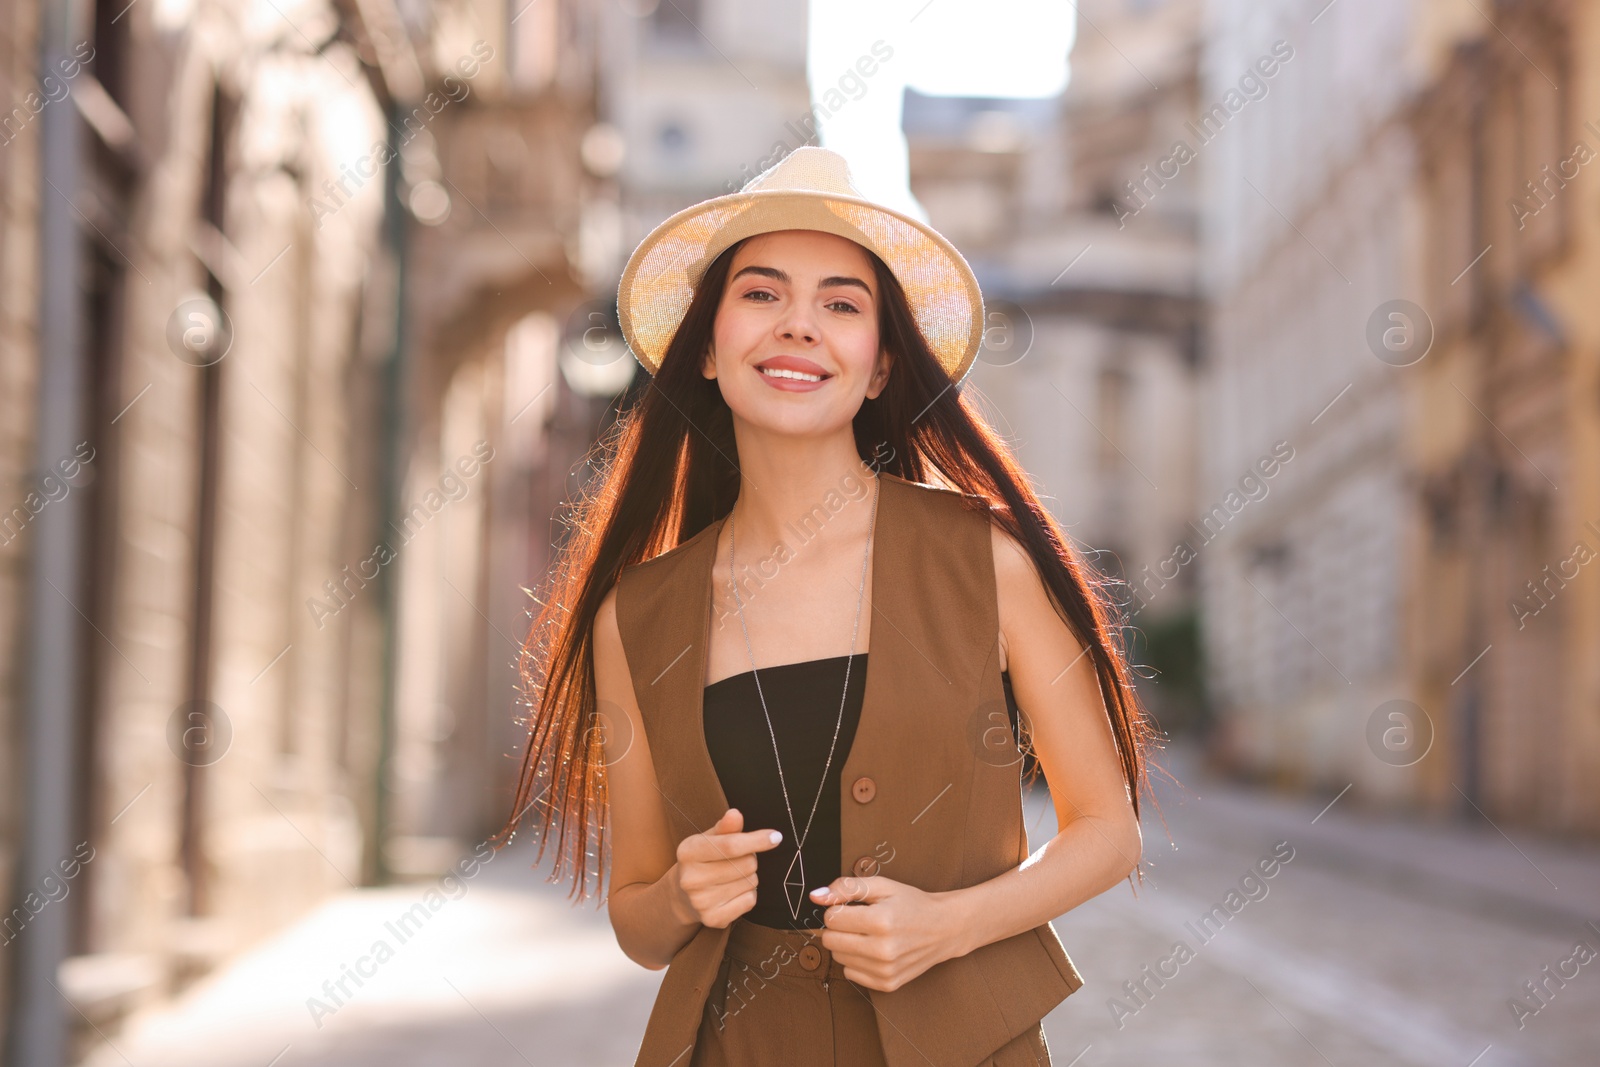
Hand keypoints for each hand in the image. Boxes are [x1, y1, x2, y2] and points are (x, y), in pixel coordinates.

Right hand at [670, 808, 782, 928]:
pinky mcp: (713, 919)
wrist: (683, 895)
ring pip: (750, 882)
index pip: (730, 845)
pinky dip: (748, 894)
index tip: (776, 837)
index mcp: (688, 852)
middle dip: (750, 859)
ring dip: (749, 877)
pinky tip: (733, 892)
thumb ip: (725, 828)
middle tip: (738, 860)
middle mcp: (691, 878)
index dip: (757, 840)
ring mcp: (701, 902)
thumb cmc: (703, 859)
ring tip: (733, 876)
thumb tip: (735, 814)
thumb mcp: (709, 839)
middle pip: (746, 864)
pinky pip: (749, 901)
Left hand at [809, 876, 961, 991]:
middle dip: (838, 928)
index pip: (831, 918)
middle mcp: (883, 950)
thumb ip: (847, 887)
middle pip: (830, 941)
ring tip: (869, 935)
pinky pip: (850, 974)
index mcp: (881, 921)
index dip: (838, 909)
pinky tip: (874, 951)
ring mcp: (885, 970)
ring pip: (838, 958)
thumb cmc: (911, 904)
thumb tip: (816, 896)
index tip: (854, 907)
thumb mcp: (883, 886)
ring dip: (847, 944)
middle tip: (859, 921)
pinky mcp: (887, 984)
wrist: (945, 928)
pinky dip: (857, 961)